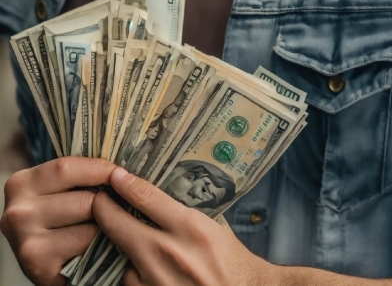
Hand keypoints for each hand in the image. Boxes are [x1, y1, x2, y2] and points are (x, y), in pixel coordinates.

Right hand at [0, 156, 114, 285]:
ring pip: (89, 221)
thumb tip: (119, 167)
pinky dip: (98, 244)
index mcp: (20, 184)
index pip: (67, 167)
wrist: (48, 269)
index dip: (100, 169)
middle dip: (108, 202)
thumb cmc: (58, 222)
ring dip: (106, 224)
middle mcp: (17, 212)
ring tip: (105, 226)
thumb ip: (78, 175)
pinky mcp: (41, 264)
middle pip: (84, 198)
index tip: (121, 173)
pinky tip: (94, 246)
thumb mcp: (59, 192)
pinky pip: (87, 243)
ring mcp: (27, 240)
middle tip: (119, 206)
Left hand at [93, 167, 274, 285]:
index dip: (125, 184)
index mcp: (191, 228)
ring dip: (119, 248)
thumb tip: (152, 197)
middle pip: (119, 225)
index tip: (115, 175)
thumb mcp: (214, 230)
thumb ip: (182, 215)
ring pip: (120, 258)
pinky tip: (138, 269)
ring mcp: (157, 282)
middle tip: (98, 200)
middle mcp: (170, 254)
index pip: (146, 197)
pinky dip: (131, 275)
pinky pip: (129, 284)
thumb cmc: (234, 266)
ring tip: (119, 238)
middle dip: (103, 209)